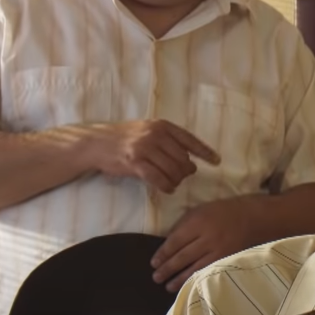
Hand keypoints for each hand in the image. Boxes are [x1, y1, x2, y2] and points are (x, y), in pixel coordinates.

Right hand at [85, 119, 219, 193]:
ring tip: (172, 183)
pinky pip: (159, 179)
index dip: (205, 151)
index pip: (190, 139)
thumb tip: (190, 157)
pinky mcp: (135, 162)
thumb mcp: (149, 130)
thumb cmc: (126, 138)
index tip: (217, 161)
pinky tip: (167, 188)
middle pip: (183, 159)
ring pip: (173, 170)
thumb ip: (168, 139)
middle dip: (185, 172)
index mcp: (162, 126)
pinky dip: (166, 186)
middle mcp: (155, 135)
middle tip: (181, 176)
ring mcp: (145, 148)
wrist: (97, 143)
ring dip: (176, 180)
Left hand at [151, 197, 256, 290]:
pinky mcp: (228, 260)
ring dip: (179, 279)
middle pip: (183, 256)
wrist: (251, 218)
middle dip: (168, 269)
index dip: (163, 254)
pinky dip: (197, 279)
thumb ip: (183, 225)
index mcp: (198, 222)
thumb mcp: (200, 211)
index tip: (153, 263)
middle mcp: (208, 237)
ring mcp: (219, 250)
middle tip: (156, 278)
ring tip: (168, 287)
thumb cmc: (221, 213)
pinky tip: (188, 285)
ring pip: (195, 268)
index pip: (175, 241)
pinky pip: (209, 272)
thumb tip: (167, 243)